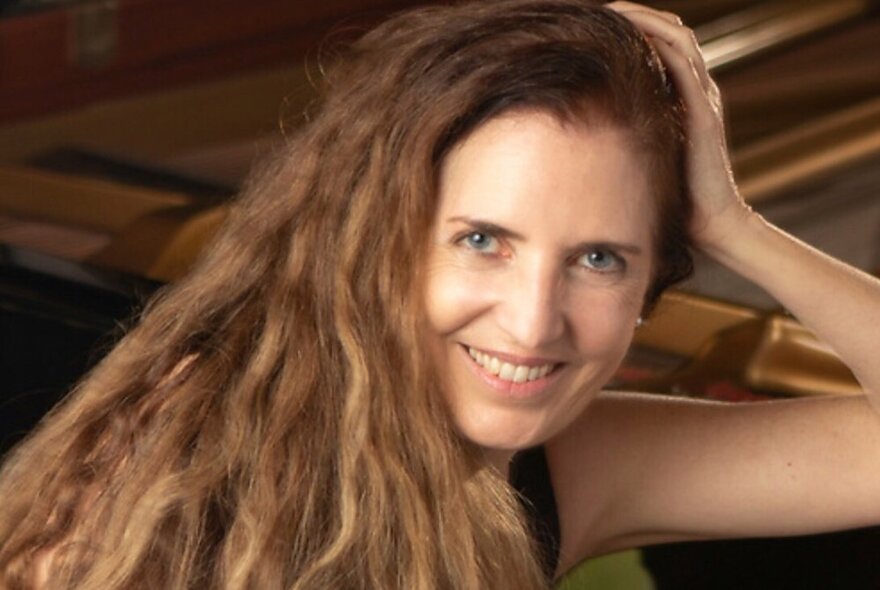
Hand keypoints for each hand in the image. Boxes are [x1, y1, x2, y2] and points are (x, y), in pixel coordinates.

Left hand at [606, 2, 754, 250]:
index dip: (634, 25)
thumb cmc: (674, 197)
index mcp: (686, 96)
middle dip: (635, 14)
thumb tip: (588, 127)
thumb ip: (631, 133)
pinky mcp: (702, 115)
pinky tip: (634, 35)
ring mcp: (703, 99)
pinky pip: (684, 67)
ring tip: (611, 11)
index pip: (663, 42)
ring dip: (645, 20)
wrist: (711, 224)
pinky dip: (660, 44)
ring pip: (678, 39)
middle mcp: (698, 90)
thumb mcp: (647, 154)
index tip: (597, 21)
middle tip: (599, 9)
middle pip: (671, 31)